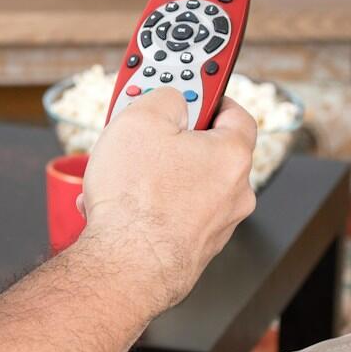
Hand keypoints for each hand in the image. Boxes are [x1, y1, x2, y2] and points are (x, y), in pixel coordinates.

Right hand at [72, 86, 258, 314]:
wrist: (127, 264)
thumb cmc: (136, 198)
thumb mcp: (140, 119)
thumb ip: (164, 97)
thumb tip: (172, 99)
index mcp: (232, 154)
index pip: (235, 111)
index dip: (208, 94)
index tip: (187, 87)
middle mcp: (235, 190)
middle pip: (204, 149)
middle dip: (169, 138)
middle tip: (138, 131)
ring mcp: (217, 223)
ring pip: (183, 183)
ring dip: (151, 174)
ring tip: (115, 174)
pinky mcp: (195, 247)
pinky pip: (171, 212)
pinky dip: (148, 204)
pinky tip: (117, 205)